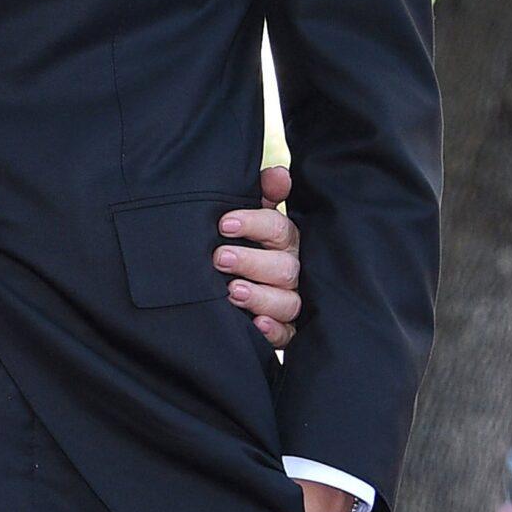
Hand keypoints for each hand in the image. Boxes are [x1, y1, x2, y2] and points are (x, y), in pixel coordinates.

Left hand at [218, 164, 302, 350]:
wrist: (228, 281)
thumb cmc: (240, 241)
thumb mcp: (247, 216)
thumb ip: (262, 195)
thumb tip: (279, 175)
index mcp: (285, 240)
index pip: (280, 229)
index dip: (254, 224)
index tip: (224, 224)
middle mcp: (292, 270)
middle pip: (284, 267)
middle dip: (252, 262)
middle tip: (220, 258)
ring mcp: (290, 301)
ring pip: (288, 301)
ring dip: (260, 297)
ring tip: (232, 291)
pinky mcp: (286, 330)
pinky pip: (287, 335)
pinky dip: (273, 331)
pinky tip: (255, 324)